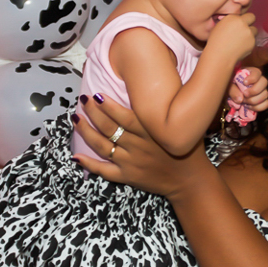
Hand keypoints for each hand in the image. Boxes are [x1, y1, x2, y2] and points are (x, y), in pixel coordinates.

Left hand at [73, 95, 210, 200]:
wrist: (191, 180)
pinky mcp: (128, 176)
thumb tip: (154, 86)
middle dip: (93, 113)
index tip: (96, 95)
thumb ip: (167, 110)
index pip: (124, 117)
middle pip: (109, 128)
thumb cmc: (188, 149)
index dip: (108, 106)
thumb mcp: (183, 125)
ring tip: (76, 118)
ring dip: (86, 132)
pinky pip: (105, 171)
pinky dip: (89, 164)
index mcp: (151, 132)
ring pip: (102, 146)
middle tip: (83, 99)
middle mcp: (139, 147)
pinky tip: (76, 156)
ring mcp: (131, 163)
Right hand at [209, 12, 257, 64]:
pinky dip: (249, 43)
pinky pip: (253, 40)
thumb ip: (230, 22)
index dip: (243, 19)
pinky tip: (241, 47)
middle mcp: (242, 23)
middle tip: (245, 29)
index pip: (244, 14)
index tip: (240, 24)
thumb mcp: (219, 26)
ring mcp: (249, 32)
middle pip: (252, 18)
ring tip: (241, 40)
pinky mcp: (253, 42)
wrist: (219, 55)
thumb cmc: (216, 42)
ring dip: (250, 33)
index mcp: (233, 17)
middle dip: (250, 22)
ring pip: (254, 30)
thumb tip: (235, 22)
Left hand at [228, 66, 267, 114]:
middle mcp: (259, 80)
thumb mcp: (229, 85)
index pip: (257, 72)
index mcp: (251, 72)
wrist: (233, 91)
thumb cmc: (232, 84)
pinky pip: (266, 104)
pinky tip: (249, 107)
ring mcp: (263, 90)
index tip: (244, 83)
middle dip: (254, 90)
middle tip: (245, 94)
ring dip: (254, 100)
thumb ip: (233, 90)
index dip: (252, 78)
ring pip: (265, 94)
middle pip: (264, 82)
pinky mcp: (263, 100)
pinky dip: (258, 107)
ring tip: (244, 102)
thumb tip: (240, 99)